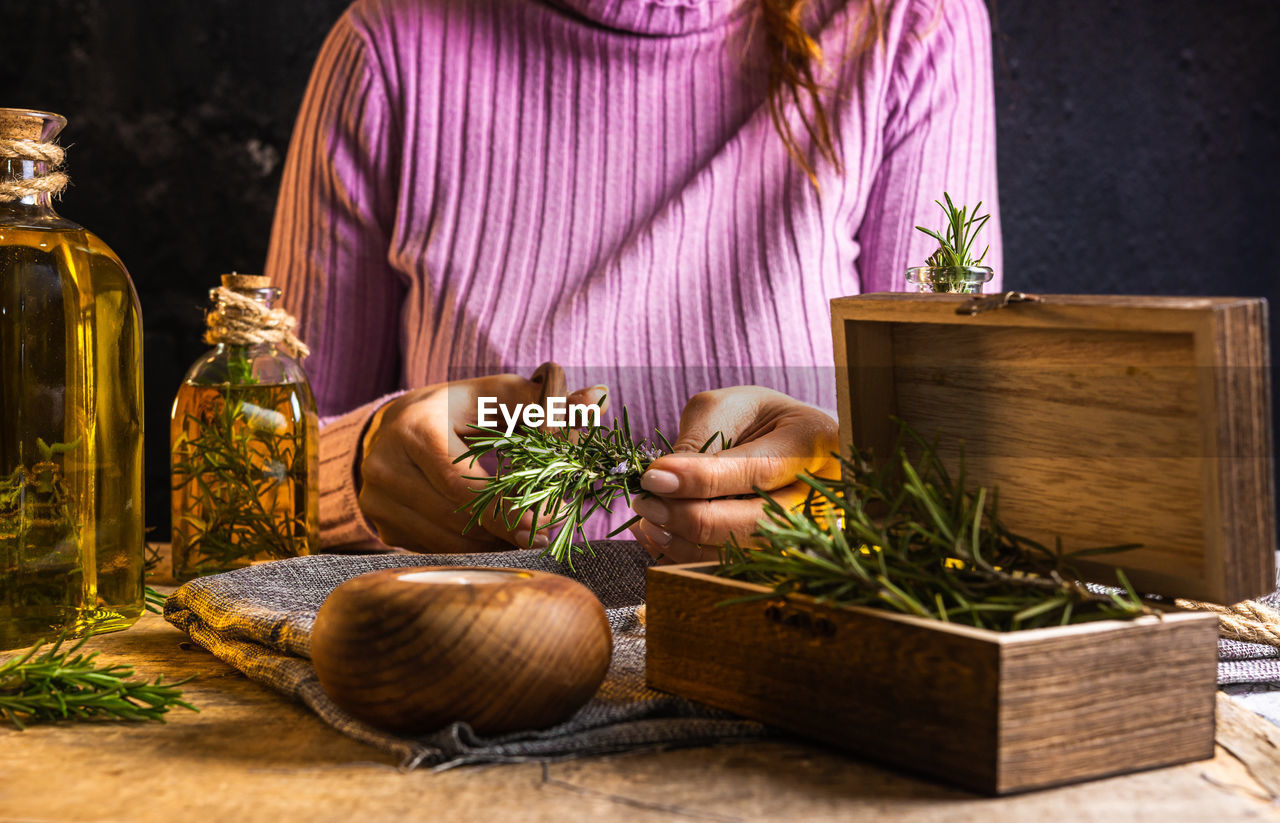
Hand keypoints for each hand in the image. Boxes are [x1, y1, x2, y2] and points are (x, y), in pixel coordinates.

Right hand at [358, 371, 606, 551]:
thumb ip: (547, 404)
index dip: (508, 511)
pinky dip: (467, 547)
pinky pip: (432, 548)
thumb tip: (596, 397)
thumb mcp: (500, 398)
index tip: (547, 523)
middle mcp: (384, 466)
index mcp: (415, 429)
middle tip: (545, 535)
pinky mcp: (379, 524)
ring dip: (490, 543)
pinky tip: (492, 537)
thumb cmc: (459, 408)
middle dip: (507, 530)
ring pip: (445, 540)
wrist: (392, 425)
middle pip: (456, 519)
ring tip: (524, 535)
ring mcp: (377, 500)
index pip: (465, 487)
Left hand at [629, 387, 838, 563]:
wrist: (782, 441)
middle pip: (758, 524)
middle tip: (647, 503)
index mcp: (816, 440)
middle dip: (693, 518)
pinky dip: (690, 557)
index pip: (760, 471)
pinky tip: (661, 537)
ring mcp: (808, 533)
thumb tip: (665, 484)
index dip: (703, 479)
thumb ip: (700, 441)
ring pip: (747, 555)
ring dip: (687, 544)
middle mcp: (822, 495)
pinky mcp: (783, 556)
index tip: (654, 478)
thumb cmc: (754, 418)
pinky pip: (734, 569)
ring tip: (648, 521)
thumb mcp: (728, 408)